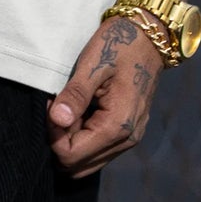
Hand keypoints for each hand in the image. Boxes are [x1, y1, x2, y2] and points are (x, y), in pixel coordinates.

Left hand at [45, 14, 163, 177]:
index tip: (51, 105)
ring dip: (72, 139)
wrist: (149, 36)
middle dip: (60, 140)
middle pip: (79, 166)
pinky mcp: (129, 132)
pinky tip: (80, 110)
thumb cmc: (119, 44)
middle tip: (57, 106)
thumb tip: (55, 120)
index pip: (72, 155)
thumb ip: (75, 94)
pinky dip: (84, 136)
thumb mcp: (93, 63)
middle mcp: (127, 139)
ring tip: (69, 105)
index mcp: (118, 125)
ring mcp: (130, 138)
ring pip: (88, 161)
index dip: (53, 135)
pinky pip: (99, 149)